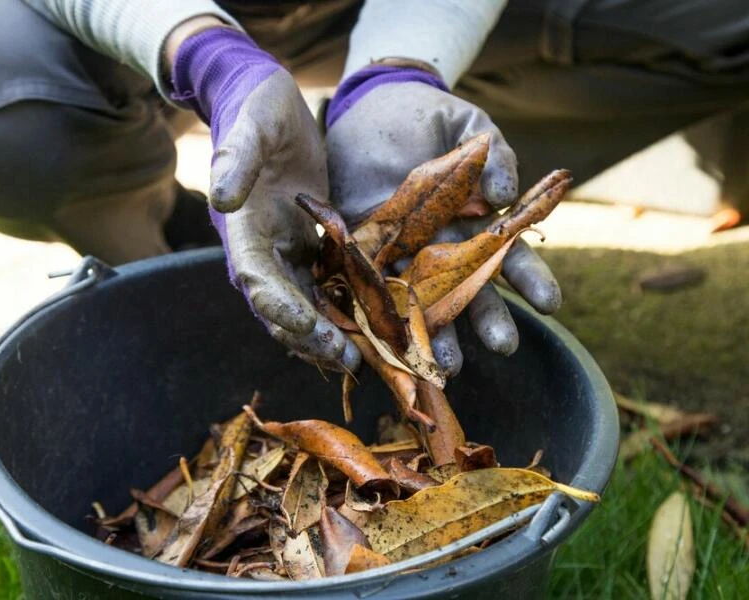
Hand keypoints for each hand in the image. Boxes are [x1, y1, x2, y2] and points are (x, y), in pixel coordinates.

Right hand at [170, 27, 358, 370]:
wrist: (266, 103)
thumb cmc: (259, 109)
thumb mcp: (252, 124)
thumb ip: (236, 158)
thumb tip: (222, 198)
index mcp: (241, 229)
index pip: (257, 280)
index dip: (284, 310)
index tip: (314, 331)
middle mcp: (258, 249)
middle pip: (279, 307)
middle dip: (311, 338)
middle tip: (349, 361)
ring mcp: (282, 251)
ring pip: (301, 305)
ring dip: (327, 334)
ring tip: (362, 358)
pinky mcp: (305, 245)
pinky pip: (321, 286)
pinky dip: (340, 309)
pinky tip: (368, 325)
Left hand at [326, 64, 560, 373]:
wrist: (366, 109)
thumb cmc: (425, 115)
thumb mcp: (466, 125)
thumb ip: (494, 156)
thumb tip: (506, 195)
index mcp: (476, 223)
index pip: (511, 257)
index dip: (531, 281)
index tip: (549, 304)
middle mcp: (443, 248)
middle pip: (471, 291)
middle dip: (489, 319)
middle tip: (504, 345)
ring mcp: (402, 256)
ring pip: (424, 303)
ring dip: (438, 335)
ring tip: (448, 365)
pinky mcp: (361, 255)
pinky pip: (371, 290)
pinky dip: (379, 316)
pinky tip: (388, 342)